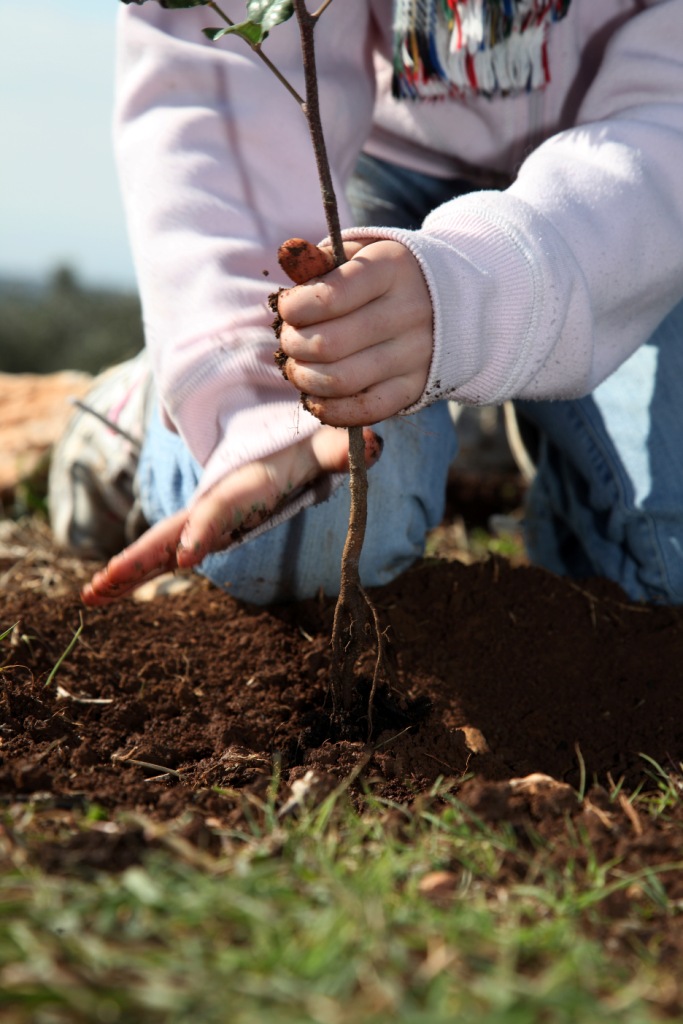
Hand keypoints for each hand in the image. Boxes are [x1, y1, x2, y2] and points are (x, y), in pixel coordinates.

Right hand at [81, 425, 382, 605]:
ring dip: (128, 569)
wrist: (285, 436)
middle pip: (174, 531)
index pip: (224, 508)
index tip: (190, 556)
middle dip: (141, 558)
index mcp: (245, 483)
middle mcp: (218, 501)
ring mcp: (206, 517)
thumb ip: (345, 447)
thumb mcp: (328, 443)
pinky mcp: (205, 529)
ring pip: (161, 544)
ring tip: (92, 596)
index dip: (208, 528)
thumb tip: (372, 445)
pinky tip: (111, 593)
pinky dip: (139, 570)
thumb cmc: (308, 443)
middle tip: (103, 585)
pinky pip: (167, 551)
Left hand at [277, 238, 432, 426]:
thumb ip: (319, 258)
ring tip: (298, 366)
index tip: (288, 309)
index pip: (328, 297)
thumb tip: (289, 257)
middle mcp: (408, 312)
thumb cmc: (383, 277)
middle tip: (290, 339)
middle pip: (328, 343)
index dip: (294, 309)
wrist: (448, 302)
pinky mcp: (415, 387)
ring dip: (304, 378)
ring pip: (340, 380)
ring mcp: (415, 354)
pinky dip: (329, 409)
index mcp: (392, 269)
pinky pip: (365, 410)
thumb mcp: (358, 253)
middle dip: (293, 344)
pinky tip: (315, 396)